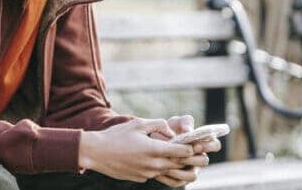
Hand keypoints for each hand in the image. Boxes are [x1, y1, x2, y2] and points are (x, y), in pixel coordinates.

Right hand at [79, 118, 193, 182]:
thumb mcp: (137, 124)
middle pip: (180, 164)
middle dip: (194, 161)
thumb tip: (170, 130)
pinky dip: (165, 172)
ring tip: (192, 169)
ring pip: (171, 173)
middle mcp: (154, 164)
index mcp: (154, 149)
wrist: (96, 153)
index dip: (193, 147)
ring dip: (182, 170)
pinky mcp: (141, 178)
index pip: (182, 151)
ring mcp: (147, 173)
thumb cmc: (116, 136)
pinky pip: (158, 176)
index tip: (199, 145)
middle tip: (205, 158)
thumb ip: (157, 124)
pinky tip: (167, 169)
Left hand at [150, 115, 220, 187]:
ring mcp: (190, 170)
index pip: (215, 145)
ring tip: (169, 161)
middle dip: (193, 158)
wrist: (153, 142)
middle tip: (181, 153)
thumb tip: (188, 130)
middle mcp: (198, 158)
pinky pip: (177, 182)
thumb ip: (184, 122)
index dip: (208, 145)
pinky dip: (168, 177)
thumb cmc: (170, 130)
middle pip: (204, 161)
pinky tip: (159, 170)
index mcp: (202, 144)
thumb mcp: (176, 122)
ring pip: (192, 176)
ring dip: (181, 170)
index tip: (196, 144)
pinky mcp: (179, 179)